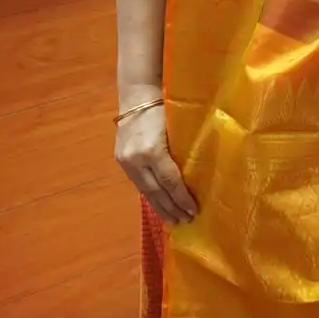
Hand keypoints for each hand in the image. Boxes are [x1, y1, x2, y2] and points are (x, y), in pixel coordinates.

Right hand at [115, 102, 196, 225]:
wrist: (137, 96)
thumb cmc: (166, 108)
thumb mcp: (177, 130)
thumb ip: (183, 152)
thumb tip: (197, 178)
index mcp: (152, 150)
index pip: (170, 181)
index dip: (182, 198)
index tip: (193, 210)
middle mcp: (136, 159)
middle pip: (156, 191)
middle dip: (171, 208)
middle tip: (185, 221)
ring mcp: (126, 161)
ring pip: (145, 191)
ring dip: (160, 207)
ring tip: (173, 219)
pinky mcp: (121, 161)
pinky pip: (138, 184)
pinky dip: (150, 196)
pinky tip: (159, 204)